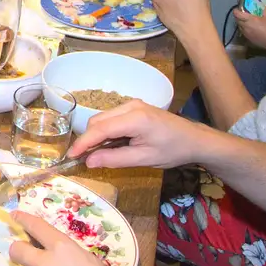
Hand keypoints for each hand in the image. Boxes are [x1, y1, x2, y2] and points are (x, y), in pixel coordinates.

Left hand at [7, 212, 140, 265]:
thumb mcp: (90, 261)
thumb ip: (67, 253)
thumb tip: (53, 252)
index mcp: (62, 248)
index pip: (35, 227)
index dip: (23, 219)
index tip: (14, 216)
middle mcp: (44, 264)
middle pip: (16, 249)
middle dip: (19, 249)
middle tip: (26, 255)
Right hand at [68, 100, 216, 169]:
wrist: (194, 139)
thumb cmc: (173, 150)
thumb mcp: (144, 159)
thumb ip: (114, 159)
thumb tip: (88, 162)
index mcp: (135, 118)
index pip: (100, 129)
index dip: (83, 143)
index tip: (71, 156)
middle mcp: (130, 106)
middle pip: (98, 121)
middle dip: (88, 139)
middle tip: (85, 159)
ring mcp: (132, 104)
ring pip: (102, 118)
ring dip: (97, 135)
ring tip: (99, 153)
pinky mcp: (133, 107)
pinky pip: (111, 117)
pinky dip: (106, 131)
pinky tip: (111, 144)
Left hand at [231, 5, 265, 50]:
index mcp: (249, 19)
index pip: (237, 14)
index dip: (236, 11)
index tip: (237, 9)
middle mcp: (245, 26)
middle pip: (237, 21)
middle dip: (238, 17)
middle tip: (241, 15)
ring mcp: (246, 34)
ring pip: (240, 28)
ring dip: (241, 24)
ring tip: (245, 22)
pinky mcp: (248, 39)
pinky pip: (243, 33)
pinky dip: (244, 30)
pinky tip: (249, 30)